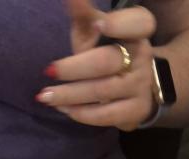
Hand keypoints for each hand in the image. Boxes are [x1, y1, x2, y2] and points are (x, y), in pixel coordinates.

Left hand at [36, 0, 158, 131]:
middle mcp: (143, 56)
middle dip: (74, 68)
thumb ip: (83, 13)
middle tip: (48, 71)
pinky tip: (64, 109)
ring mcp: (141, 86)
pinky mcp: (137, 111)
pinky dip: (82, 113)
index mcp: (136, 30)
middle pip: (106, 61)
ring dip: (70, 95)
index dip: (118, 25)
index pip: (137, 23)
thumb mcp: (96, 29)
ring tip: (46, 96)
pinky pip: (107, 115)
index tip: (99, 24)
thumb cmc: (108, 50)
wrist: (136, 85)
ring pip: (103, 91)